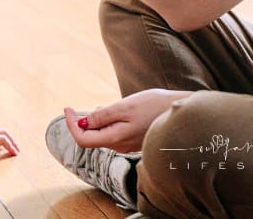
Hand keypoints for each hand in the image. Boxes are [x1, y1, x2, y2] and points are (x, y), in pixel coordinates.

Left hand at [64, 89, 190, 152]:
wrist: (184, 113)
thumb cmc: (155, 106)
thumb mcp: (125, 106)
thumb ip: (103, 116)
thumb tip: (82, 123)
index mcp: (115, 139)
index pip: (83, 139)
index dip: (71, 125)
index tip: (67, 108)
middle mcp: (120, 145)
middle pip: (92, 137)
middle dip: (82, 122)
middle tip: (76, 107)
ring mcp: (128, 144)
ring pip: (102, 134)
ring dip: (95, 121)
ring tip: (100, 106)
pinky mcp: (135, 139)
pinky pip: (114, 132)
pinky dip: (107, 121)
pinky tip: (115, 110)